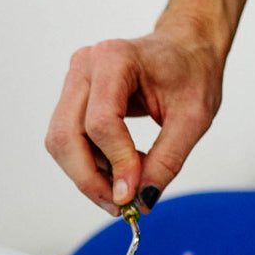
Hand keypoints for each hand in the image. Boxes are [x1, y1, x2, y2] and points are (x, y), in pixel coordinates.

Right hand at [45, 26, 223, 214]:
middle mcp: (85, 66)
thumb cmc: (192, 73)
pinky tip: (121, 167)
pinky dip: (91, 163)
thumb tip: (141, 201)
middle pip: (66, 136)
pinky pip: (68, 140)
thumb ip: (166, 161)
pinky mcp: (73, 97)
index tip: (134, 196)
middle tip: (120, 206)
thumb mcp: (193, 119)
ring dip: (89, 174)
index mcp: (115, 59)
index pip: (101, 123)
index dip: (117, 164)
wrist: (186, 48)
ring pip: (61, 143)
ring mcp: (74, 80)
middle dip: (90, 180)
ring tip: (127, 184)